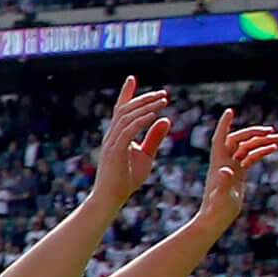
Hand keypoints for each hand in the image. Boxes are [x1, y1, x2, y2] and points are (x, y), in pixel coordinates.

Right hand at [92, 75, 174, 203]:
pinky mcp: (115, 151)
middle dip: (144, 99)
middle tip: (164, 94)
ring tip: (163, 101)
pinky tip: (153, 115)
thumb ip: (155, 137)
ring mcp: (112, 142)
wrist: (111, 198)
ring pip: (127, 117)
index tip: (132, 78)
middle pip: (126, 109)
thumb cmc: (127, 179)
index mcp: (117, 135)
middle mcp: (112, 135)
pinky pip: (128, 130)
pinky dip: (141, 120)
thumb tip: (166, 119)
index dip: (126, 93)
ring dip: (146, 107)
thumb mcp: (146, 154)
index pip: (121, 110)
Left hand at [204, 110, 277, 230]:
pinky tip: (274, 149)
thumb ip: (225, 183)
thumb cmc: (217, 209)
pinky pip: (250, 158)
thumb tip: (227, 170)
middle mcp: (224, 162)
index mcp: (219, 163)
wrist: (215, 219)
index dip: (224, 125)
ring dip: (260, 141)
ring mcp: (231, 167)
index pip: (220, 138)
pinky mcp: (238, 174)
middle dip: (253, 133)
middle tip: (271, 131)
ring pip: (246, 148)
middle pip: (237, 140)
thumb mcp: (223, 196)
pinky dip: (261, 152)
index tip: (230, 111)